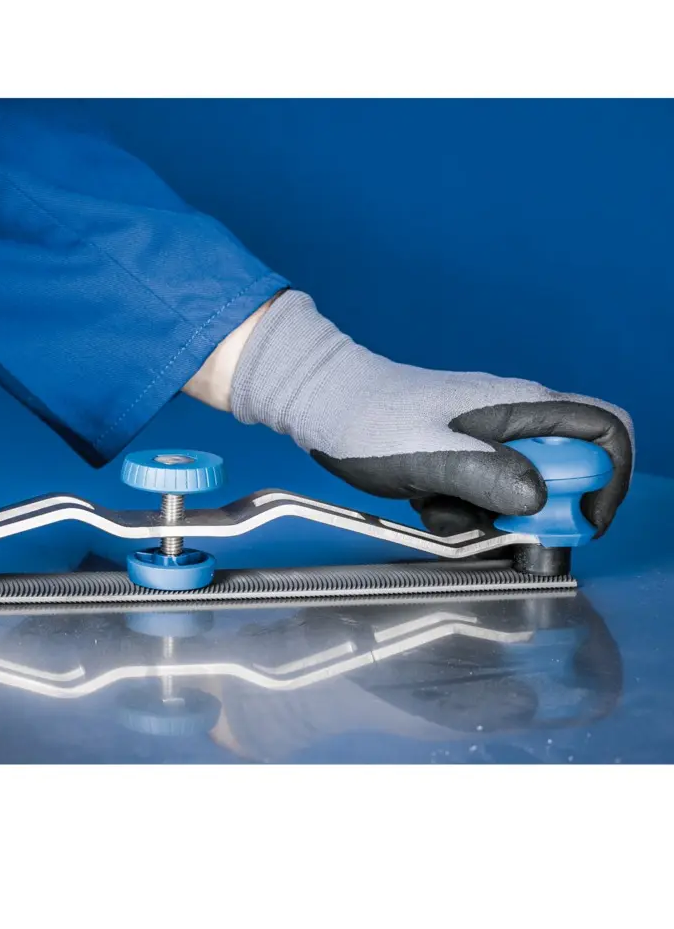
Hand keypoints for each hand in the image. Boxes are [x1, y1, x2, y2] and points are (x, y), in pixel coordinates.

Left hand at [221, 291, 632, 536]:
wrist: (321, 404)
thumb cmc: (368, 420)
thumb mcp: (429, 455)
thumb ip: (488, 477)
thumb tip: (540, 501)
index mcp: (519, 407)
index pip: (605, 432)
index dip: (608, 480)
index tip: (580, 521)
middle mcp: (511, 418)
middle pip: (564, 471)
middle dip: (535, 510)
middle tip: (494, 524)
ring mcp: (484, 436)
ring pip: (519, 490)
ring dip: (486, 513)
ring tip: (439, 503)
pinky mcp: (459, 454)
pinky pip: (481, 492)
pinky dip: (459, 507)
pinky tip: (424, 498)